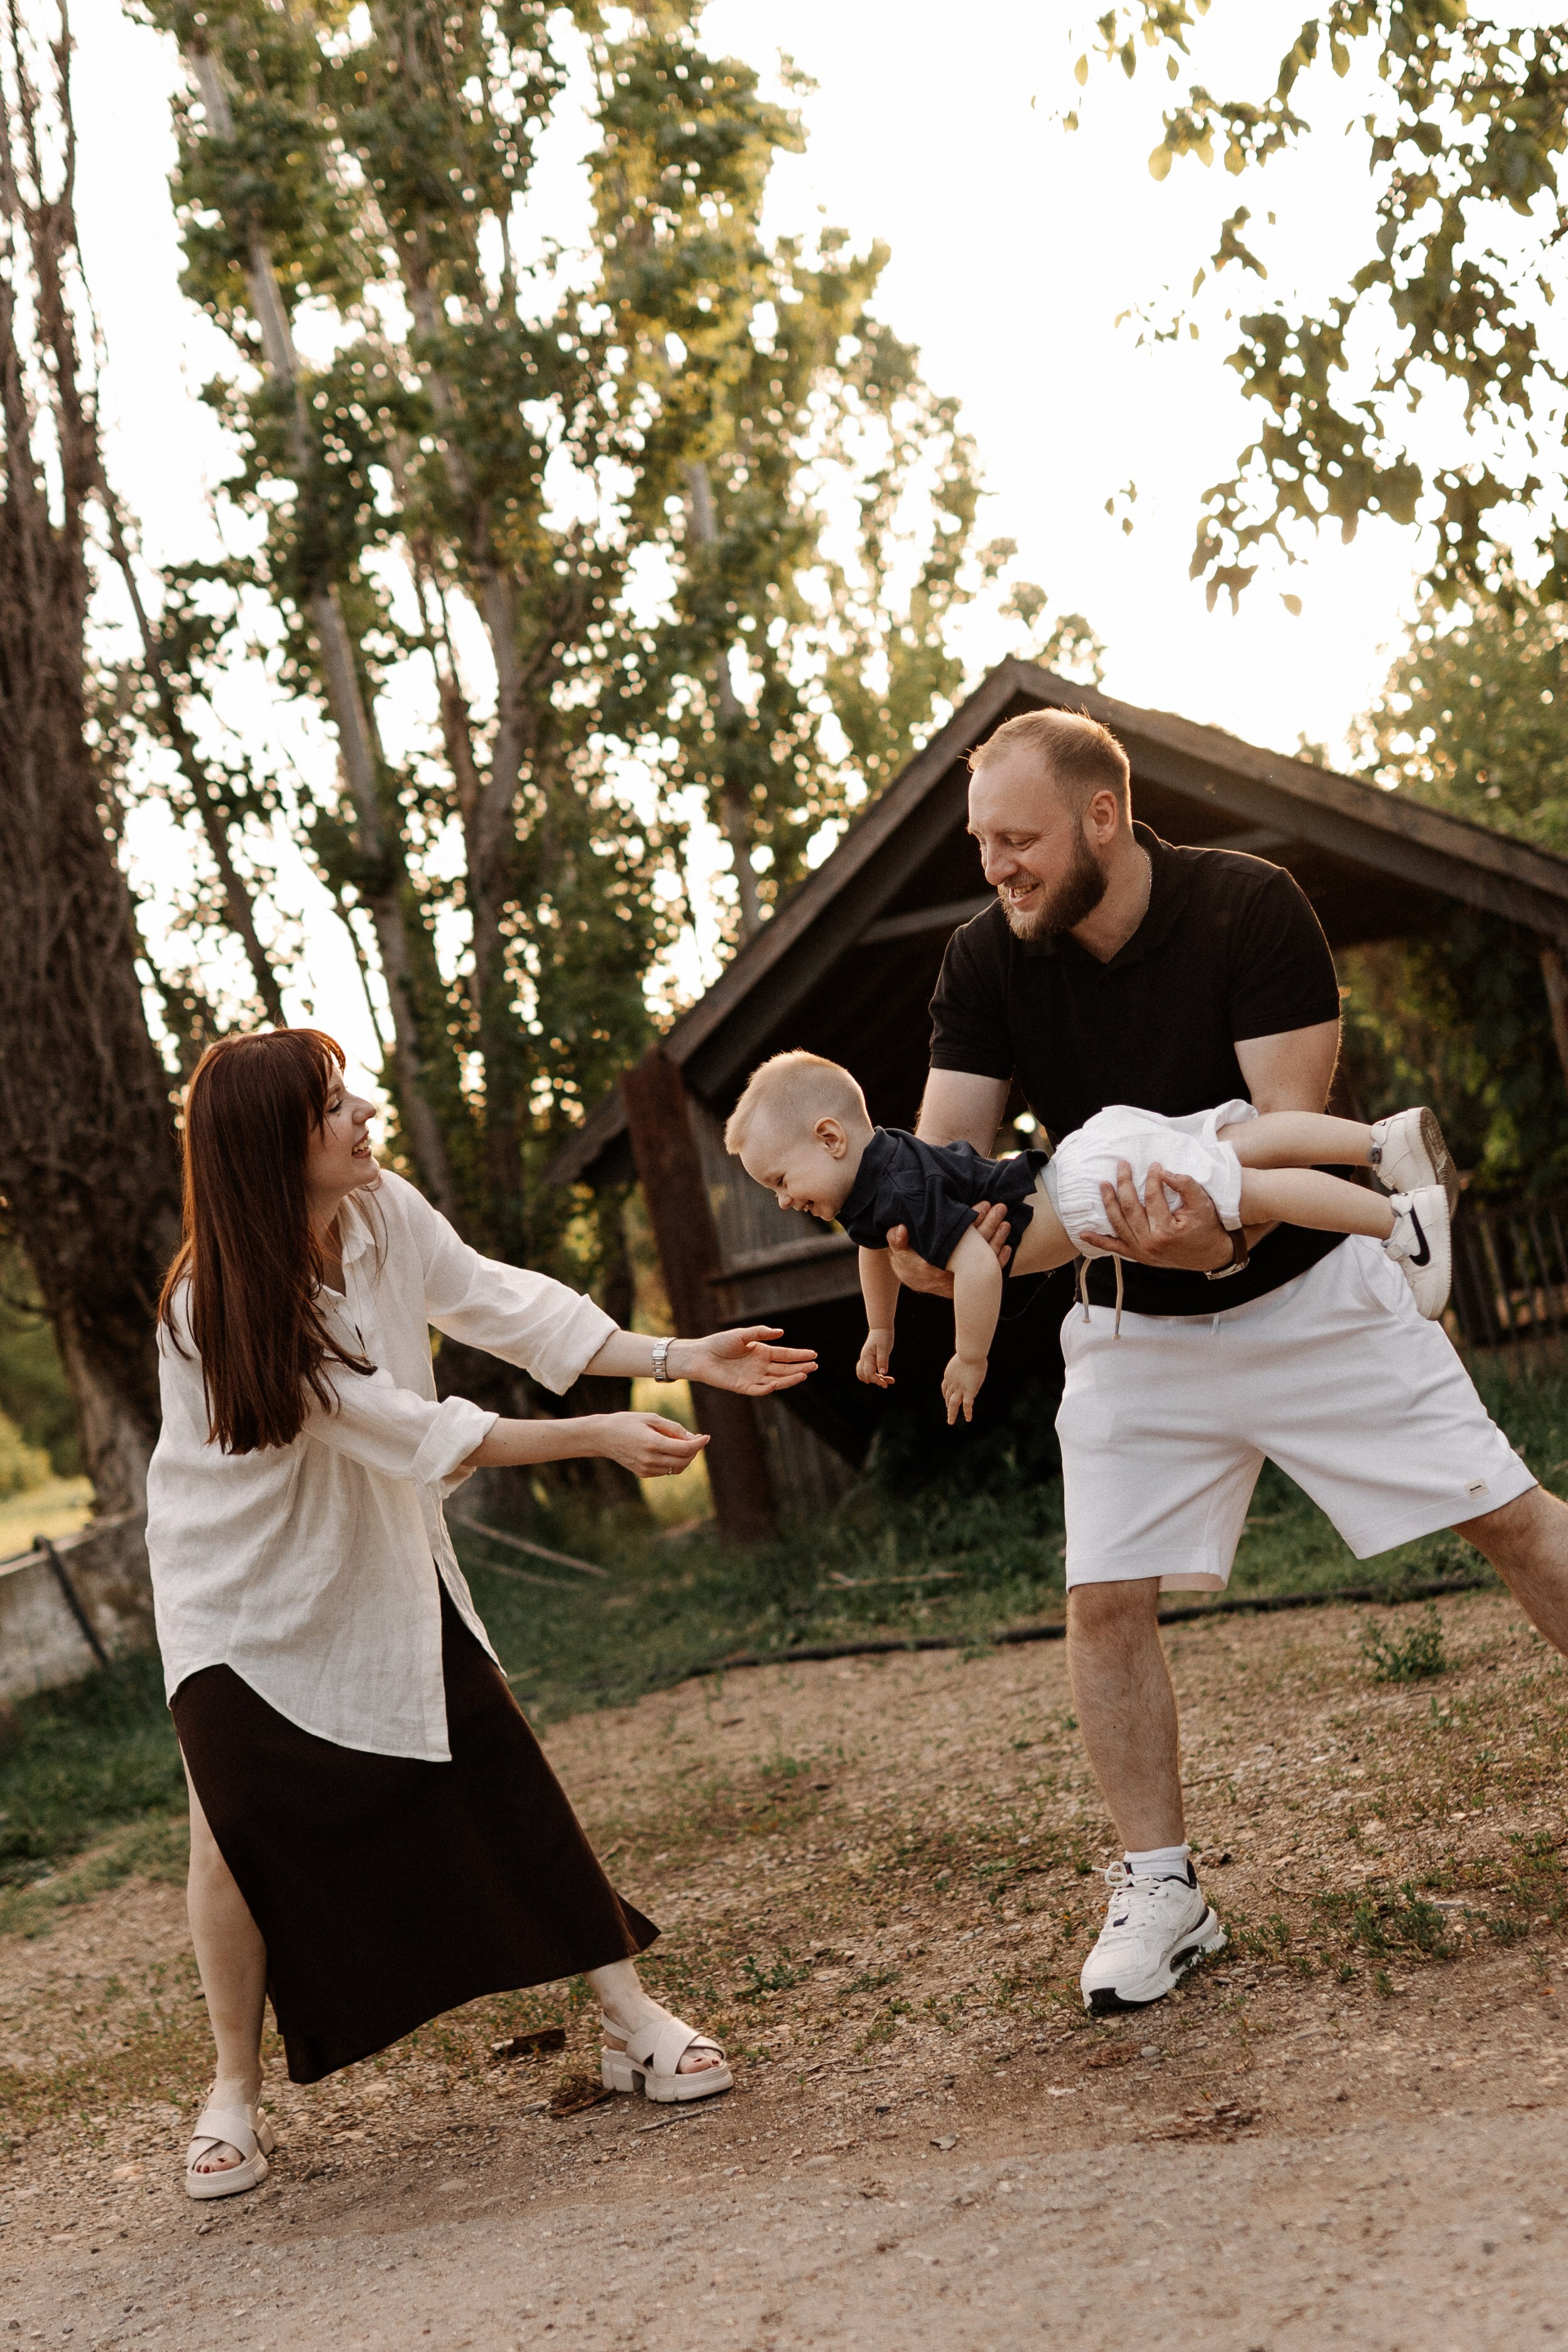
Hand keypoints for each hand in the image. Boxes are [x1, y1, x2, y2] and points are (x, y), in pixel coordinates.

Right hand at [596, 1412, 709, 1478]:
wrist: (602, 1436)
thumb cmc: (627, 1422)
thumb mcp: (651, 1418)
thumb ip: (673, 1428)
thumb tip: (693, 1438)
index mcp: (653, 1443)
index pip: (685, 1448)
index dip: (699, 1443)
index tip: (706, 1436)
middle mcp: (650, 1459)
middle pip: (684, 1461)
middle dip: (694, 1451)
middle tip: (695, 1439)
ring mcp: (646, 1469)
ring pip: (677, 1469)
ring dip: (685, 1458)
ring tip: (683, 1444)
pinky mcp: (642, 1473)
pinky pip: (666, 1471)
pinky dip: (673, 1462)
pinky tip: (669, 1450)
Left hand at [677, 1326, 816, 1394]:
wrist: (701, 1355)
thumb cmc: (720, 1342)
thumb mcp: (742, 1334)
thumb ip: (760, 1333)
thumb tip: (781, 1332)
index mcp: (762, 1352)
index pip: (785, 1355)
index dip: (799, 1355)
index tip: (814, 1354)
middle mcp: (760, 1366)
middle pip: (784, 1368)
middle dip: (800, 1367)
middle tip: (814, 1366)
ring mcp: (753, 1377)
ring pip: (776, 1380)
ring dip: (790, 1379)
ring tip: (804, 1375)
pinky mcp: (743, 1387)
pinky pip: (759, 1390)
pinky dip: (768, 1388)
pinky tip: (777, 1383)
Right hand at [857, 1328, 894, 1387]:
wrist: (881, 1328)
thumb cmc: (883, 1337)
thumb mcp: (884, 1348)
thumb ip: (883, 1360)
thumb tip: (883, 1373)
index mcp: (867, 1357)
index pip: (869, 1374)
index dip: (876, 1380)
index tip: (885, 1383)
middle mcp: (864, 1359)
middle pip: (866, 1376)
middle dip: (876, 1381)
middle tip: (889, 1382)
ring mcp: (865, 1359)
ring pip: (865, 1374)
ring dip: (875, 1379)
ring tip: (888, 1380)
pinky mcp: (869, 1359)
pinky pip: (867, 1370)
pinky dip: (874, 1375)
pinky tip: (882, 1376)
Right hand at [886, 1205, 1010, 1295]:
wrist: (911, 1277)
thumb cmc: (906, 1256)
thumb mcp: (897, 1247)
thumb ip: (896, 1238)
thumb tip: (900, 1230)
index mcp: (933, 1263)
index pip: (958, 1239)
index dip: (972, 1221)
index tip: (983, 1205)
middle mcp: (949, 1275)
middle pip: (974, 1249)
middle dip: (989, 1226)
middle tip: (1000, 1208)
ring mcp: (960, 1282)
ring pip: (983, 1262)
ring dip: (997, 1241)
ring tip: (1006, 1223)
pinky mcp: (967, 1285)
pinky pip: (986, 1276)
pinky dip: (997, 1261)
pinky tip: (1007, 1247)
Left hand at [941, 1352, 986, 1425]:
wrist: (970, 1353)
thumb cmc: (969, 1351)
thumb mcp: (964, 1357)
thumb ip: (965, 1362)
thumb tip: (971, 1360)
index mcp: (949, 1375)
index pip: (945, 1388)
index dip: (946, 1395)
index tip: (947, 1399)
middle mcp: (952, 1384)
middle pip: (948, 1398)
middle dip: (948, 1407)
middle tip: (948, 1415)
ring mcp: (959, 1388)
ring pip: (953, 1404)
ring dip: (951, 1413)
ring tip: (951, 1421)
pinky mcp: (969, 1391)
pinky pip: (967, 1405)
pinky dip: (967, 1412)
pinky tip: (968, 1419)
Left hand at [1078, 1160, 1231, 1271]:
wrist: (1210, 1255)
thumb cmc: (1207, 1227)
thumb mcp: (1203, 1203)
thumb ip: (1185, 1185)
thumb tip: (1163, 1172)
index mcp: (1166, 1230)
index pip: (1152, 1197)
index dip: (1152, 1178)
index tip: (1154, 1165)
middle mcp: (1149, 1243)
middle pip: (1130, 1208)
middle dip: (1123, 1184)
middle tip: (1121, 1165)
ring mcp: (1141, 1252)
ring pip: (1118, 1224)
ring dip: (1108, 1203)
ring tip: (1103, 1184)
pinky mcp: (1138, 1256)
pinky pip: (1114, 1248)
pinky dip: (1098, 1240)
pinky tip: (1084, 1233)